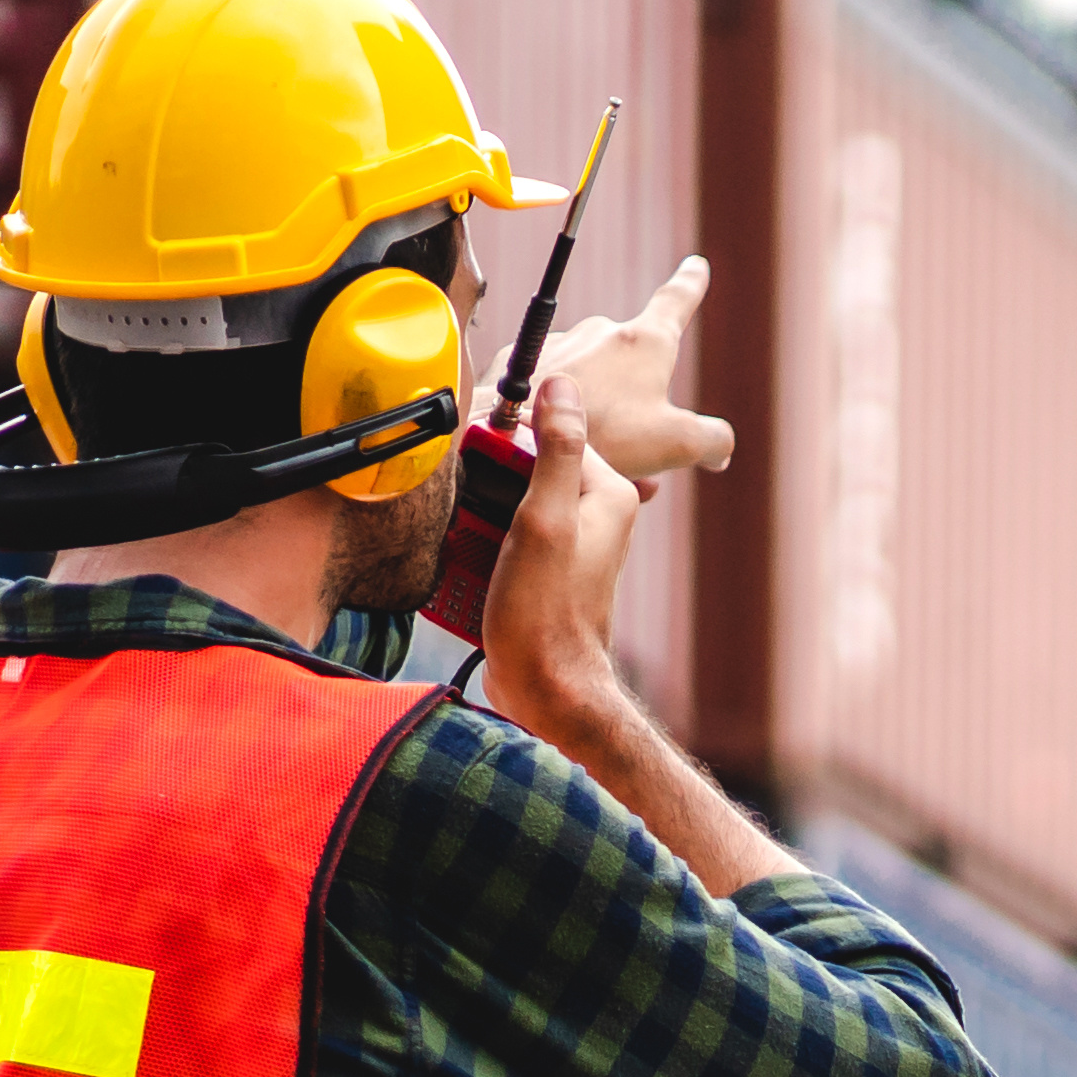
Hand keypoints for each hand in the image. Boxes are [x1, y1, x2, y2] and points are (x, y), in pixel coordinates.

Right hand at [477, 255, 729, 734]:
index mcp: (609, 489)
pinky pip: (513, 520)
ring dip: (489, 490)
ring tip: (467, 517)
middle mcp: (601, 508)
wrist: (548, 692)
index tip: (473, 426)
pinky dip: (487, 521)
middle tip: (466, 474)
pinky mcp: (551, 561)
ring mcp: (576, 534)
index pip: (556, 425)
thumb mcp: (544, 521)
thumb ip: (553, 451)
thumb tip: (559, 384)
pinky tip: (468, 540)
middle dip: (499, 452)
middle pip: (538, 450)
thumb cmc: (544, 612)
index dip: (509, 424)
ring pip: (521, 484)